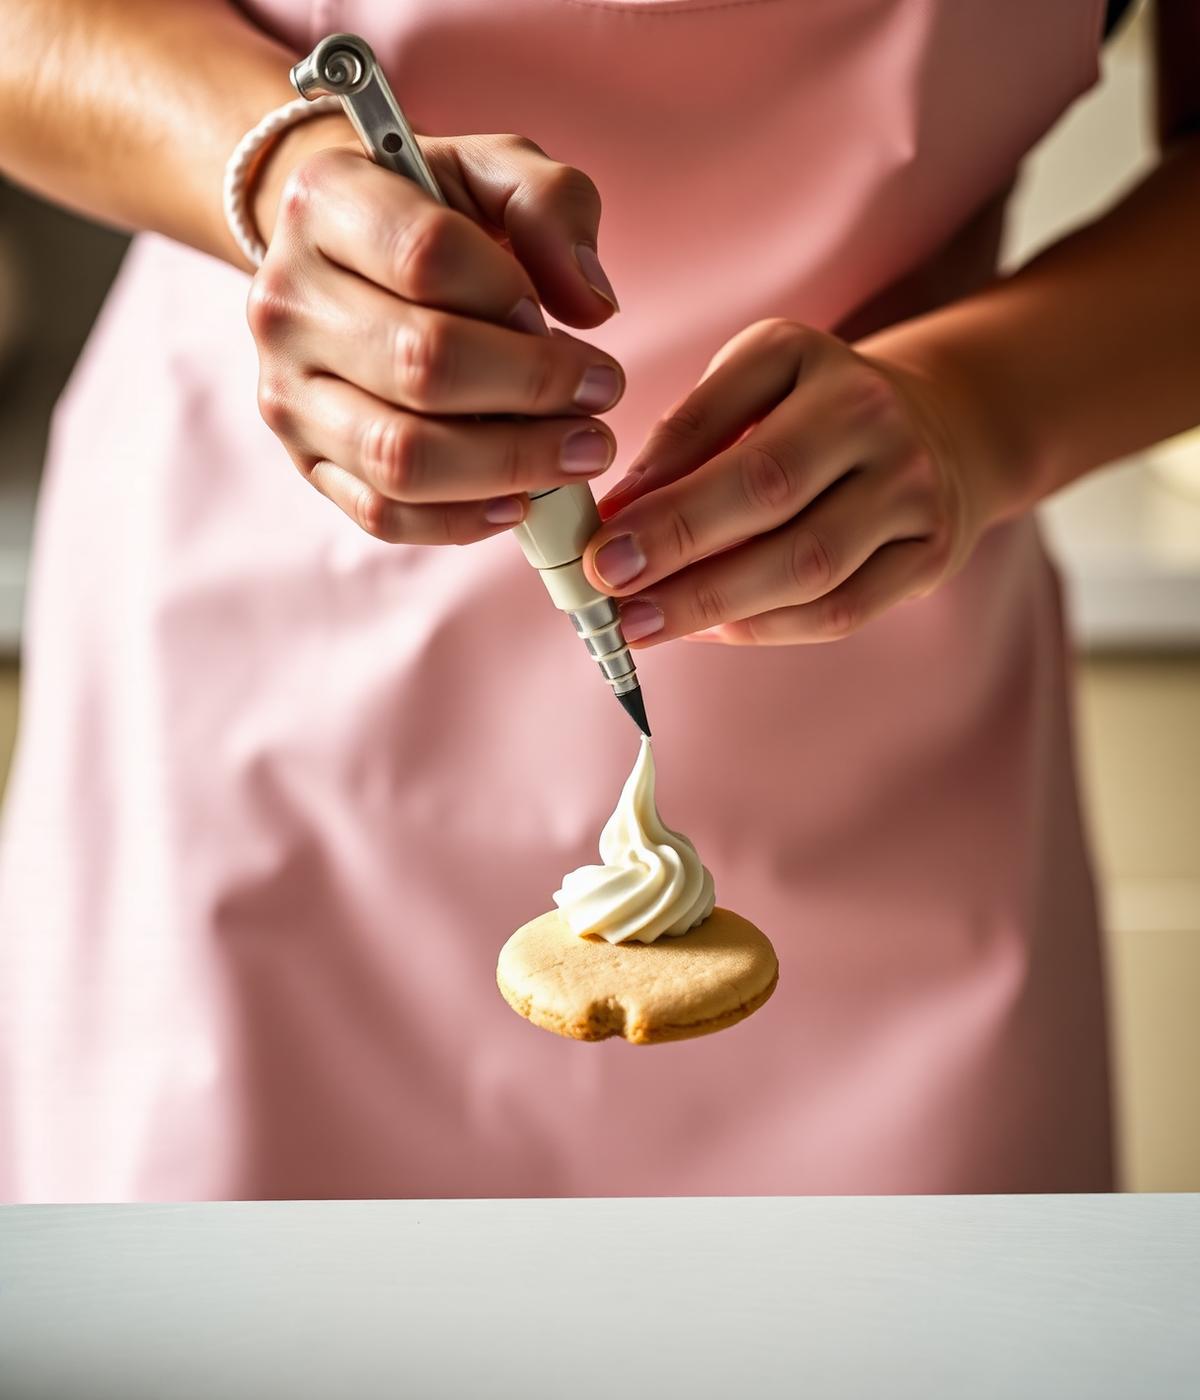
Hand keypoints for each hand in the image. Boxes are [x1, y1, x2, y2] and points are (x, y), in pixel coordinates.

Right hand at [246, 118, 625, 543]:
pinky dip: (462, 520)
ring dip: (510, 464)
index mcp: (325, 200)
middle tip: (599, 401)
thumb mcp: (496, 169)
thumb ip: (553, 207)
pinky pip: (383, 514)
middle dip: (533, 392)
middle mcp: (287, 300)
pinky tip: (519, 502)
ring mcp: (287, 391)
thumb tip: (593, 306)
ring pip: (401, 456)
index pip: (426, 256)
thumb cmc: (436, 213)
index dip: (516, 300)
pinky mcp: (307, 461)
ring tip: (578, 454)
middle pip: (421, 365)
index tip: (581, 329)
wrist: (346, 255)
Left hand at [581, 318, 1008, 644]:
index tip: (600, 533)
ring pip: (806, 564)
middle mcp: (871, 414)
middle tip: (609, 585)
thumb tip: (619, 517)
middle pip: (767, 491)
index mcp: (806, 356)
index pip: (718, 418)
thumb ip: (685, 439)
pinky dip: (764, 628)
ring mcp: (911, 488)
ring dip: (713, 602)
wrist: (938, 431)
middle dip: (677, 544)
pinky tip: (706, 631)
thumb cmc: (808, 415)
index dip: (656, 483)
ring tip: (643, 625)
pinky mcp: (929, 554)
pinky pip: (840, 610)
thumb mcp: (748, 389)